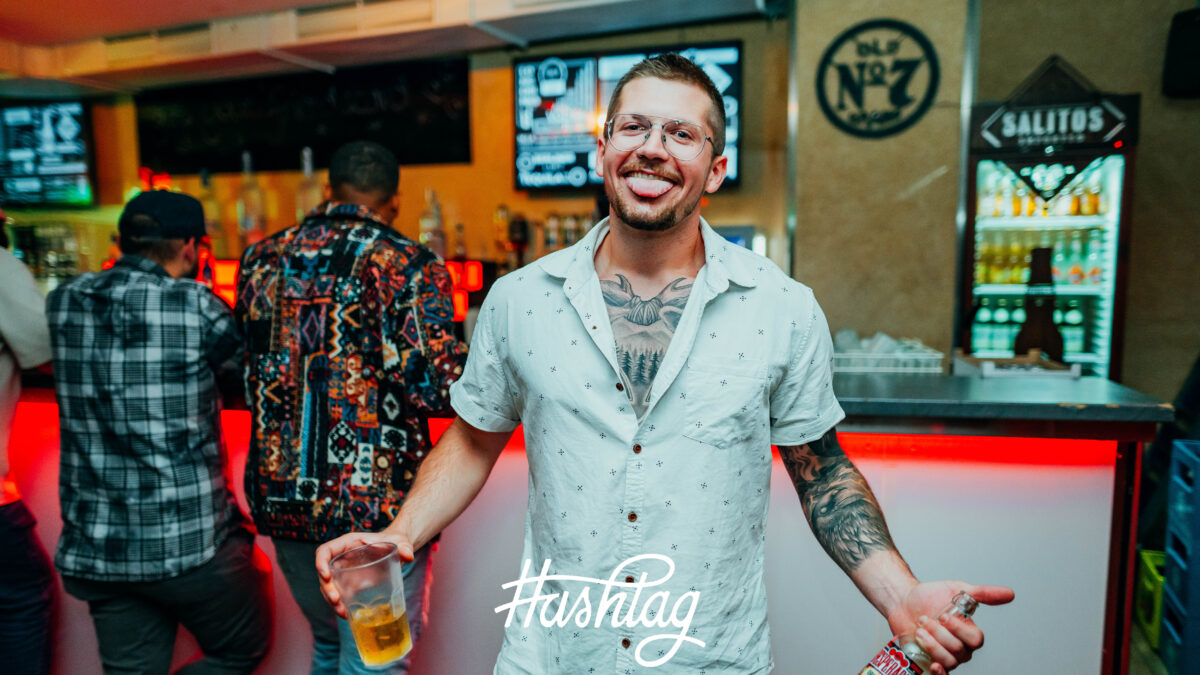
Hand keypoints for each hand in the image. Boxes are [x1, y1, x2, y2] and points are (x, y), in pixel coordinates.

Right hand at [315, 530, 412, 618]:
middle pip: (324, 574)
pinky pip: (340, 595)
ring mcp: (344, 571)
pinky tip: (348, 616)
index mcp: (347, 544)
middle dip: (327, 589)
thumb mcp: (400, 542)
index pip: (324, 551)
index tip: (326, 577)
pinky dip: (340, 605)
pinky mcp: (350, 583)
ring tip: (343, 613)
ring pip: (329, 587)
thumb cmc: (394, 541)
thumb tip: (409, 556)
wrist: (396, 549)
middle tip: (336, 601)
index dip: (320, 563)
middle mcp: (342, 558)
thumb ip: (404, 547)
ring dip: (331, 601)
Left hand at [885, 581, 1013, 674]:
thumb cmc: (930, 596)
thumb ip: (983, 593)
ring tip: (918, 629)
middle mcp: (960, 648)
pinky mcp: (930, 663)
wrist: (903, 602)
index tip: (942, 615)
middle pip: (958, 650)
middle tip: (924, 618)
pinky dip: (939, 673)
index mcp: (969, 632)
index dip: (959, 629)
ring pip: (948, 661)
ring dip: (931, 644)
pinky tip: (933, 665)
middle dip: (939, 633)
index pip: (975, 640)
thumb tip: (1010, 594)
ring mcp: (946, 657)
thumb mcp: (957, 590)